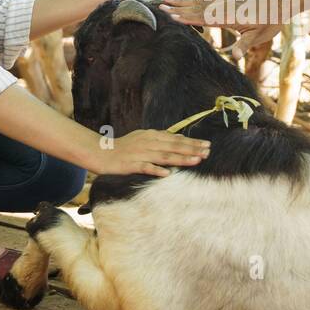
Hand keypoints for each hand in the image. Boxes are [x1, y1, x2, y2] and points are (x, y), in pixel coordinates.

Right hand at [89, 129, 210, 177]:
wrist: (101, 152)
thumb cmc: (125, 147)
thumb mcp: (143, 138)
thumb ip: (160, 138)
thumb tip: (179, 138)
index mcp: (152, 135)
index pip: (176, 138)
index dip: (192, 142)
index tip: (206, 145)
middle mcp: (148, 142)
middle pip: (173, 146)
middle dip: (192, 149)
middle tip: (207, 152)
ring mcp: (140, 153)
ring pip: (164, 156)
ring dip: (181, 158)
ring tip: (196, 161)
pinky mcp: (131, 164)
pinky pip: (145, 167)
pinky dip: (156, 170)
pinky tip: (167, 174)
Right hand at [160, 0, 293, 58]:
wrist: (280, 1)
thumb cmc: (270, 19)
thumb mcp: (260, 35)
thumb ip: (245, 44)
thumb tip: (236, 56)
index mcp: (229, 17)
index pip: (204, 18)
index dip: (187, 17)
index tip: (172, 16)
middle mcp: (224, 6)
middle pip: (197, 7)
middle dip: (179, 8)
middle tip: (161, 7)